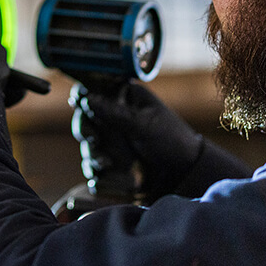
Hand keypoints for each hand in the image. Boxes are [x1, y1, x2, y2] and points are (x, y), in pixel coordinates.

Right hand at [84, 82, 203, 196]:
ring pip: (88, 144)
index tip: (81, 106)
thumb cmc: (171, 140)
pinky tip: (108, 172)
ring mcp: (113, 141)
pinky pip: (94, 165)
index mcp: (126, 99)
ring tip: (106, 162)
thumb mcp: (144, 125)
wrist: (185, 174)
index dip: (84, 98)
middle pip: (86, 119)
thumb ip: (114, 112)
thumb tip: (86, 98)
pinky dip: (97, 170)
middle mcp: (116, 118)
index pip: (96, 92)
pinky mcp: (113, 163)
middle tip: (94, 139)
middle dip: (86, 130)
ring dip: (93, 153)